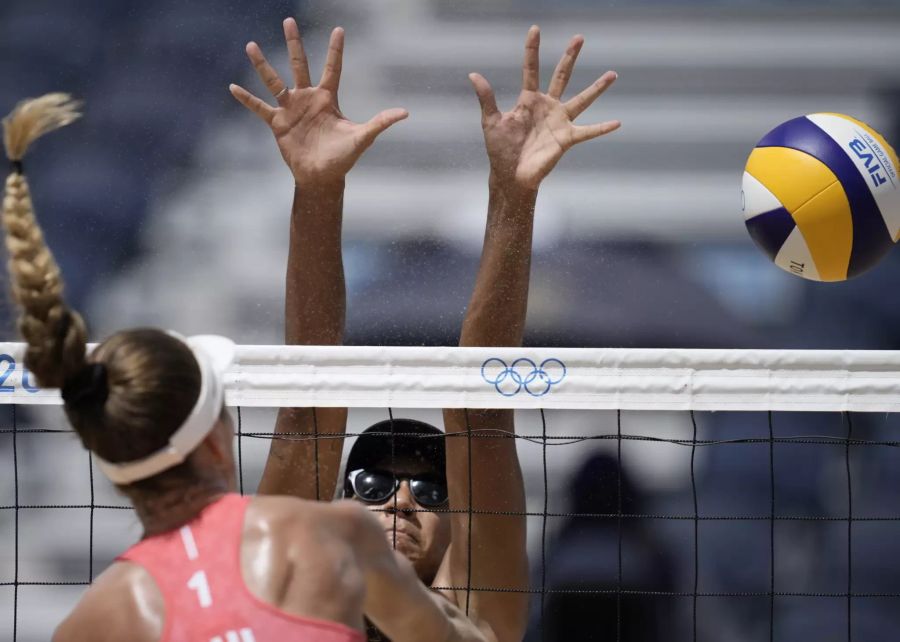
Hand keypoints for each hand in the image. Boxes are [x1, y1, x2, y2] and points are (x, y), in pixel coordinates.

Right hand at [230, 18, 407, 187]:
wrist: (322, 177)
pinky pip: (260, 108)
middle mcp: (308, 99)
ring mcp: (291, 109)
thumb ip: (380, 122)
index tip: (339, 29)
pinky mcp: (278, 123)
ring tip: (251, 45)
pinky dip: (247, 99)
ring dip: (263, 65)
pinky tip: (233, 87)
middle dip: (295, 43)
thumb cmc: (343, 157)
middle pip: (300, 65)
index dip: (335, 50)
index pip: (333, 69)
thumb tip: (405, 112)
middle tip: (288, 20)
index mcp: (328, 99)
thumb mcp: (362, 137)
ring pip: (274, 81)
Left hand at [469, 25, 619, 191]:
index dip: (532, 50)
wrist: (510, 176)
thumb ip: (486, 98)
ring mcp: (559, 121)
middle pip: (561, 76)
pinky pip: (588, 131)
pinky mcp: (566, 138)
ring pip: (582, 99)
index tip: (535, 29)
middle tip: (579, 37)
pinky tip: (617, 122)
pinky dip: (602, 128)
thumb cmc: (500, 150)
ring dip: (597, 88)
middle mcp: (547, 107)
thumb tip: (473, 74)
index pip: (531, 70)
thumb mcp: (491, 122)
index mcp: (528, 100)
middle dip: (570, 57)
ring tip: (612, 74)